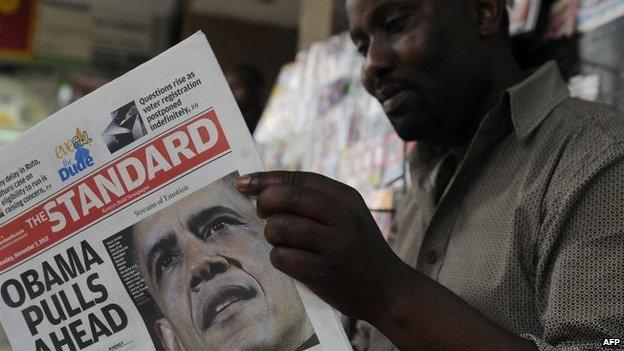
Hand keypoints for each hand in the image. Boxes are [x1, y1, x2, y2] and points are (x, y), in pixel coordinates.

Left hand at [235, 171, 406, 320]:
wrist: (388, 289)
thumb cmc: (358, 249)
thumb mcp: (348, 215)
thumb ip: (315, 200)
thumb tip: (264, 190)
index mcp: (346, 198)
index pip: (298, 179)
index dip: (266, 179)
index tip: (243, 183)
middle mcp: (343, 217)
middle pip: (286, 198)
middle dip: (264, 204)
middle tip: (263, 214)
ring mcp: (335, 245)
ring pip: (279, 228)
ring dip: (272, 235)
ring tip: (283, 242)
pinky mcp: (324, 272)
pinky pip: (282, 257)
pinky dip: (278, 258)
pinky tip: (291, 261)